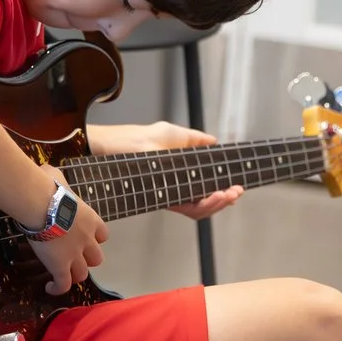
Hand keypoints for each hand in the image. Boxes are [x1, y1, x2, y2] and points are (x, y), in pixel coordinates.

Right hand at [25, 164, 107, 295]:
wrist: (39, 202)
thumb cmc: (47, 187)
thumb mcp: (58, 179)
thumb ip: (59, 182)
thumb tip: (47, 174)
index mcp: (90, 219)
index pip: (103, 235)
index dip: (94, 239)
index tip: (83, 238)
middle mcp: (87, 240)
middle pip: (96, 259)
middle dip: (86, 260)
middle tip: (71, 258)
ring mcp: (75, 255)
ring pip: (82, 274)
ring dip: (73, 276)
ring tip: (60, 275)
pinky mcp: (60, 267)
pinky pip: (63, 285)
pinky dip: (58, 289)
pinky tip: (49, 288)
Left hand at [103, 122, 244, 219]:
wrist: (104, 148)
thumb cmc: (130, 139)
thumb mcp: (169, 133)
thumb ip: (194, 140)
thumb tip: (214, 142)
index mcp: (178, 170)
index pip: (206, 184)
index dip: (222, 189)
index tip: (237, 187)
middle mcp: (174, 184)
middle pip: (205, 198)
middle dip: (224, 198)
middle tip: (236, 193)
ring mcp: (166, 192)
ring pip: (198, 206)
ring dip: (216, 203)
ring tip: (228, 195)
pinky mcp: (158, 198)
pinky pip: (185, 207)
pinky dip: (201, 205)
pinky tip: (213, 197)